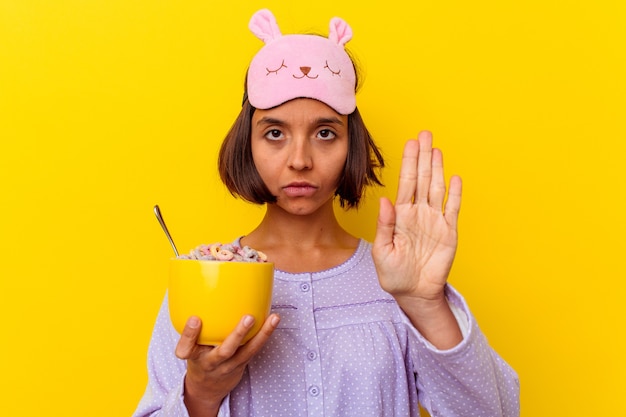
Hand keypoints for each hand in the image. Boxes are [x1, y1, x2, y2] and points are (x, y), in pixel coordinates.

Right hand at [175, 314, 279, 416]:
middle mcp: (211, 362)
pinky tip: (273, 320)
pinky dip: (265, 334)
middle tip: (248, 317)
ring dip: (260, 334)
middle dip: (237, 335)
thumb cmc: (199, 355)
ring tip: (272, 318)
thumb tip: (197, 289)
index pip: (185, 349)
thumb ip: (193, 327)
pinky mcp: (242, 364)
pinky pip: (255, 350)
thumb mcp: (190, 345)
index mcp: (193, 356)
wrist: (207, 388)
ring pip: (246, 352)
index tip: (194, 318)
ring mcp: (228, 365)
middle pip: (224, 352)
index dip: (189, 335)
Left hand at [373, 131, 461, 302]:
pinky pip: (452, 209)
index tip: (410, 143)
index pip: (405, 183)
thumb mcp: (383, 251)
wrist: (413, 293)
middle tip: (424, 134)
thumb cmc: (394, 274)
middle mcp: (418, 213)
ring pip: (437, 188)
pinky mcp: (449, 232)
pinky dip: (455, 194)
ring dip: (437, 169)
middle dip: (423, 157)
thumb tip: (385, 200)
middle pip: (422, 179)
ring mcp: (434, 221)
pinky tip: (455, 177)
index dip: (408, 163)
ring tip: (436, 149)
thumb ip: (385, 226)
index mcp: (401, 215)